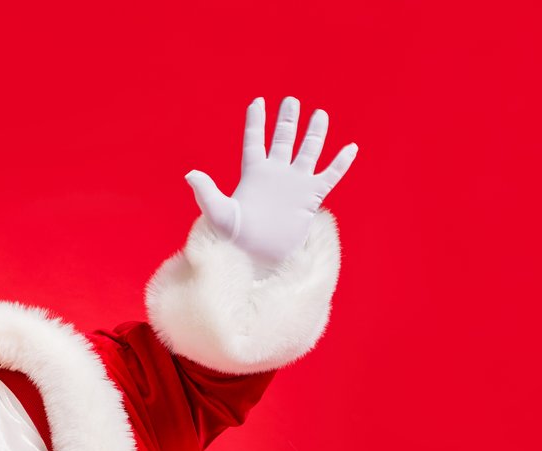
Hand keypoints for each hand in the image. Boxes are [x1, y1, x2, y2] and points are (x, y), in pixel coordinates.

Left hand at [184, 96, 357, 270]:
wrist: (258, 258)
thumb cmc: (234, 239)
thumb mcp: (218, 213)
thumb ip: (206, 191)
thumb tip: (190, 174)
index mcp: (253, 173)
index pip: (255, 140)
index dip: (256, 121)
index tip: (258, 102)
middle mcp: (276, 174)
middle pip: (283, 140)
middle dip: (288, 120)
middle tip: (291, 101)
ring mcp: (295, 184)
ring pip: (308, 151)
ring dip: (315, 133)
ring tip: (320, 114)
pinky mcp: (311, 197)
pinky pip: (330, 175)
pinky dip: (341, 163)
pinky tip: (351, 148)